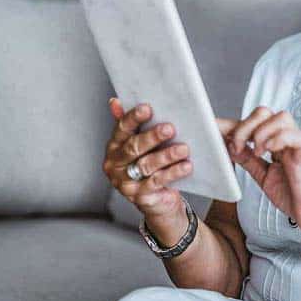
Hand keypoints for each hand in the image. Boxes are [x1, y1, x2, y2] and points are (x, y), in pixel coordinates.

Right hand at [103, 98, 191, 220]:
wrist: (158, 199)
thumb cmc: (150, 163)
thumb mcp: (142, 142)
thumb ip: (133, 123)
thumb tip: (115, 101)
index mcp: (115, 145)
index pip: (121, 128)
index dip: (133, 118)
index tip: (147, 108)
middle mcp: (115, 163)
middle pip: (133, 147)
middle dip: (152, 136)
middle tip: (170, 128)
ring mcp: (125, 181)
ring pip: (146, 165)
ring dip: (166, 156)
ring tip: (184, 148)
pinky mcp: (139, 196)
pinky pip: (157, 182)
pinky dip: (172, 173)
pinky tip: (186, 166)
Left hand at [223, 106, 300, 239]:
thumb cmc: (292, 194)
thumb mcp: (263, 175)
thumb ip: (248, 160)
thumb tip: (231, 146)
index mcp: (276, 141)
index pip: (252, 122)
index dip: (231, 123)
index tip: (210, 127)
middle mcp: (287, 136)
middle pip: (263, 112)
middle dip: (244, 127)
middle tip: (237, 147)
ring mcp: (298, 141)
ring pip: (278, 117)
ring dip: (260, 132)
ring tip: (256, 152)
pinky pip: (292, 134)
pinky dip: (276, 139)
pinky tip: (267, 152)